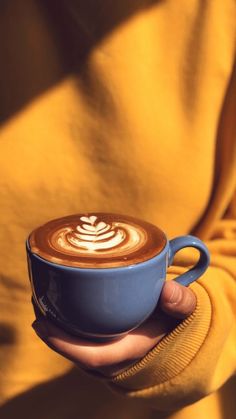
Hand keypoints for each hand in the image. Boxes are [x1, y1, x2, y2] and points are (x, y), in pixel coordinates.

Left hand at [32, 281, 195, 376]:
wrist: (175, 323)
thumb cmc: (175, 316)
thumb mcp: (184, 308)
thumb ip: (181, 301)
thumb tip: (168, 290)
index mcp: (130, 350)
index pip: (91, 356)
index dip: (63, 345)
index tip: (41, 324)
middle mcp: (114, 355)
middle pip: (74, 350)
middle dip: (51, 331)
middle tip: (36, 301)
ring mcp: (107, 349)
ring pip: (74, 343)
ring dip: (54, 325)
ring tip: (40, 300)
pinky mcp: (103, 340)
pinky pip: (78, 337)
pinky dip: (64, 323)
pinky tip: (56, 303)